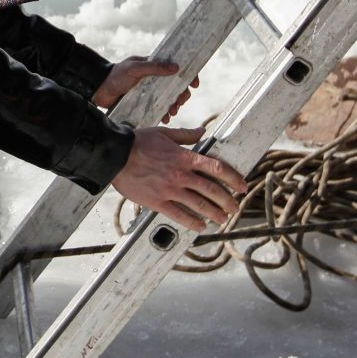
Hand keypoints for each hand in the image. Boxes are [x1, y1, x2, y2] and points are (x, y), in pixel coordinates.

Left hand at [93, 57, 195, 121]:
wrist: (98, 90)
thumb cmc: (115, 75)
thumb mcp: (134, 68)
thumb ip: (154, 67)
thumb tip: (175, 67)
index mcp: (153, 66)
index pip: (175, 68)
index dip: (188, 75)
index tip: (194, 84)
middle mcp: (153, 79)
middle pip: (175, 86)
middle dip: (182, 94)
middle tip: (181, 102)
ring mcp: (149, 91)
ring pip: (169, 98)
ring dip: (174, 105)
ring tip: (173, 111)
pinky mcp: (143, 103)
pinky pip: (158, 108)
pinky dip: (164, 113)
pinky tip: (165, 118)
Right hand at [110, 127, 247, 230]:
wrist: (115, 155)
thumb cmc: (137, 142)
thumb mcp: (164, 133)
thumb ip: (186, 135)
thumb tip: (203, 131)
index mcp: (184, 157)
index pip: (217, 168)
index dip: (233, 179)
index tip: (241, 186)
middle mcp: (181, 175)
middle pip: (212, 190)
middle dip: (227, 200)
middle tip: (235, 207)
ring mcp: (170, 190)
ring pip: (199, 204)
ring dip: (214, 213)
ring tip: (223, 219)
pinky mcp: (157, 201)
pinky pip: (179, 215)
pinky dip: (192, 222)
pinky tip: (200, 227)